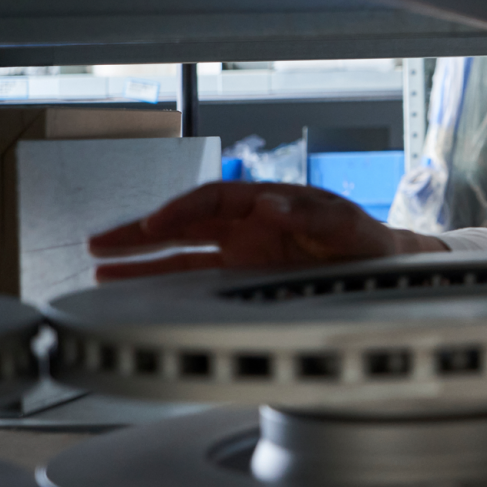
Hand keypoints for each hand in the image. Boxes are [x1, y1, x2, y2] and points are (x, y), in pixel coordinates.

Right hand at [88, 182, 448, 281]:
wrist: (386, 268)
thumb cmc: (367, 241)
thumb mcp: (347, 226)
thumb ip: (312, 217)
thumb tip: (270, 205)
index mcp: (269, 201)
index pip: (213, 200)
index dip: (182, 210)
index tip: (155, 224)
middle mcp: (250, 223)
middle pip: (185, 222)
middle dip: (143, 231)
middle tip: (101, 242)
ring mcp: (244, 251)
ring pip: (182, 250)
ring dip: (143, 257)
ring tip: (101, 265)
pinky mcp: (244, 276)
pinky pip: (197, 274)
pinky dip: (165, 279)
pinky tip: (134, 285)